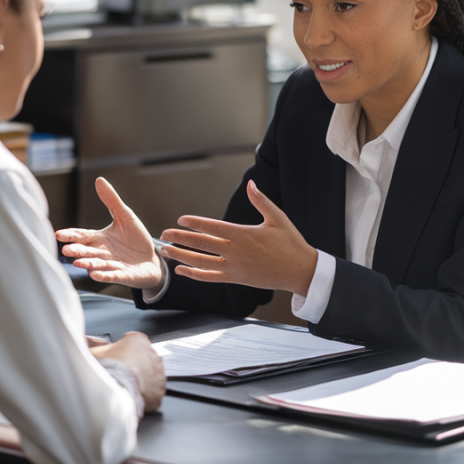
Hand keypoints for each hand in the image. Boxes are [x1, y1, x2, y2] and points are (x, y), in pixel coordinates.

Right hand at [56, 178, 163, 289]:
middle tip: (66, 250)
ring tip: (78, 263)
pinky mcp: (124, 275)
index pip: (83, 236)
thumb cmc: (135, 238)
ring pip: (98, 264)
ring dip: (88, 264)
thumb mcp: (125, 216)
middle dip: (77, 251)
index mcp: (100, 238)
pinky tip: (96, 274)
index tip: (59, 234)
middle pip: (88, 251)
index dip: (72, 235)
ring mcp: (112, 265)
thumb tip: (99, 180)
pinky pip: (113, 275)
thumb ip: (111, 201)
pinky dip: (105, 275)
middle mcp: (103, 252)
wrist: (152, 259)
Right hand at [91, 332, 165, 412]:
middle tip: (122, 376)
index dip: (126, 353)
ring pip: (151, 376)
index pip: (135, 343)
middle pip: (145, 360)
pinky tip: (133, 396)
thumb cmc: (107, 368)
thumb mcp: (95, 351)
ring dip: (142, 381)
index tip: (120, 361)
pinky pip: (154, 393)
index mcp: (138, 339)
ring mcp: (159, 372)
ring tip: (126, 388)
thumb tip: (87, 348)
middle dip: (136, 367)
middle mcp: (153, 353)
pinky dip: (145, 396)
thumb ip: (95, 347)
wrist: (115, 387)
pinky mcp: (160, 390)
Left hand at [159, 180, 317, 295]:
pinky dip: (194, 274)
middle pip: (202, 244)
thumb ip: (261, 201)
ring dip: (182, 256)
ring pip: (201, 262)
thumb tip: (251, 184)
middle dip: (180, 239)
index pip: (213, 227)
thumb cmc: (291, 243)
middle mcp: (236, 252)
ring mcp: (234, 267)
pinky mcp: (236, 279)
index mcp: (244, 234)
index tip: (181, 220)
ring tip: (166, 251)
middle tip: (164, 235)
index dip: (195, 223)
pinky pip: (211, 277)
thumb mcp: (278, 218)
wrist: (300, 271)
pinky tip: (182, 270)